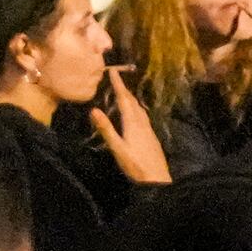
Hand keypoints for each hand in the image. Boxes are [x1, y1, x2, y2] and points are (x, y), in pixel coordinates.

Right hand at [96, 65, 172, 189]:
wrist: (158, 180)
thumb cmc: (136, 165)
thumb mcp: (118, 148)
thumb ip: (106, 129)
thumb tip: (93, 109)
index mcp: (133, 123)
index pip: (124, 99)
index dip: (118, 84)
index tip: (113, 70)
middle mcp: (142, 123)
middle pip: (133, 102)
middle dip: (124, 89)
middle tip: (116, 79)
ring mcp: (149, 130)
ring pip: (139, 109)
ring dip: (131, 98)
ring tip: (124, 94)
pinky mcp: (152, 137)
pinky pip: (143, 116)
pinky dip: (136, 109)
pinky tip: (136, 115)